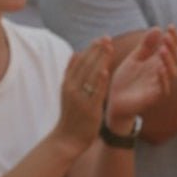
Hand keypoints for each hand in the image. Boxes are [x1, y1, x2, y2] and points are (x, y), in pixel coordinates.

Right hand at [54, 38, 112, 156]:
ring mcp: (80, 98)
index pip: (80, 61)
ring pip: (90, 75)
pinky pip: (94, 92)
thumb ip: (72, 73)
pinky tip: (105, 70)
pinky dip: (99, 81)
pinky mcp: (88, 108)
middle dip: (97, 50)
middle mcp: (72, 87)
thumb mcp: (67, 91)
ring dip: (100, 60)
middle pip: (85, 64)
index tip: (100, 39)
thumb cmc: (71, 115)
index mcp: (68, 82)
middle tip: (107, 38)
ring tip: (108, 48)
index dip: (91, 49)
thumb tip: (75, 53)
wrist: (67, 138)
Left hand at [105, 26, 176, 130]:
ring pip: (171, 74)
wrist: (115, 100)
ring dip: (168, 61)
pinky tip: (159, 68)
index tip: (170, 26)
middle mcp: (161, 74)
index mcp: (157, 63)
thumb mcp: (134, 58)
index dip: (173, 38)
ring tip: (163, 49)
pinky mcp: (154, 97)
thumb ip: (145, 45)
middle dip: (172, 48)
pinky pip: (163, 88)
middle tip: (168, 36)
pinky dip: (163, 78)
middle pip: (173, 60)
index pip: (170, 49)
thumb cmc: (126, 79)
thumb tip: (158, 28)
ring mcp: (159, 86)